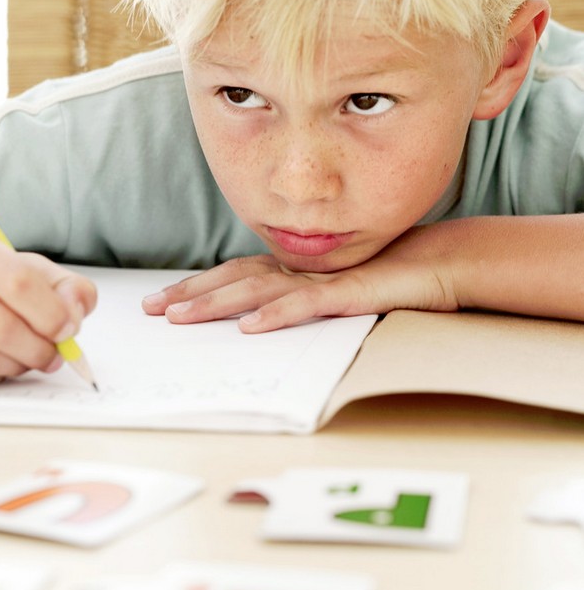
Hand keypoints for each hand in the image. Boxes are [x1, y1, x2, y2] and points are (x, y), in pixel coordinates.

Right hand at [0, 227, 96, 389]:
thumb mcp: (27, 269)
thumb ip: (65, 287)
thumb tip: (77, 312)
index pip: (19, 282)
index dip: (52, 313)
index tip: (68, 330)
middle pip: (0, 327)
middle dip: (39, 349)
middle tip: (53, 356)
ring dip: (16, 367)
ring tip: (26, 360)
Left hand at [142, 227, 459, 331]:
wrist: (437, 262)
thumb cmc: (386, 277)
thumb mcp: (332, 291)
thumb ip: (299, 298)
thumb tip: (260, 318)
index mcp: (290, 268)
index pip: (232, 277)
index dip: (196, 287)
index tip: (162, 302)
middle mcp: (297, 269)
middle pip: (232, 280)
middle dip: (189, 294)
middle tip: (151, 309)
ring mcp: (320, 278)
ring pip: (257, 290)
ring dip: (217, 304)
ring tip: (181, 318)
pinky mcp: (347, 291)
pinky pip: (306, 304)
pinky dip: (277, 314)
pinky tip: (251, 327)